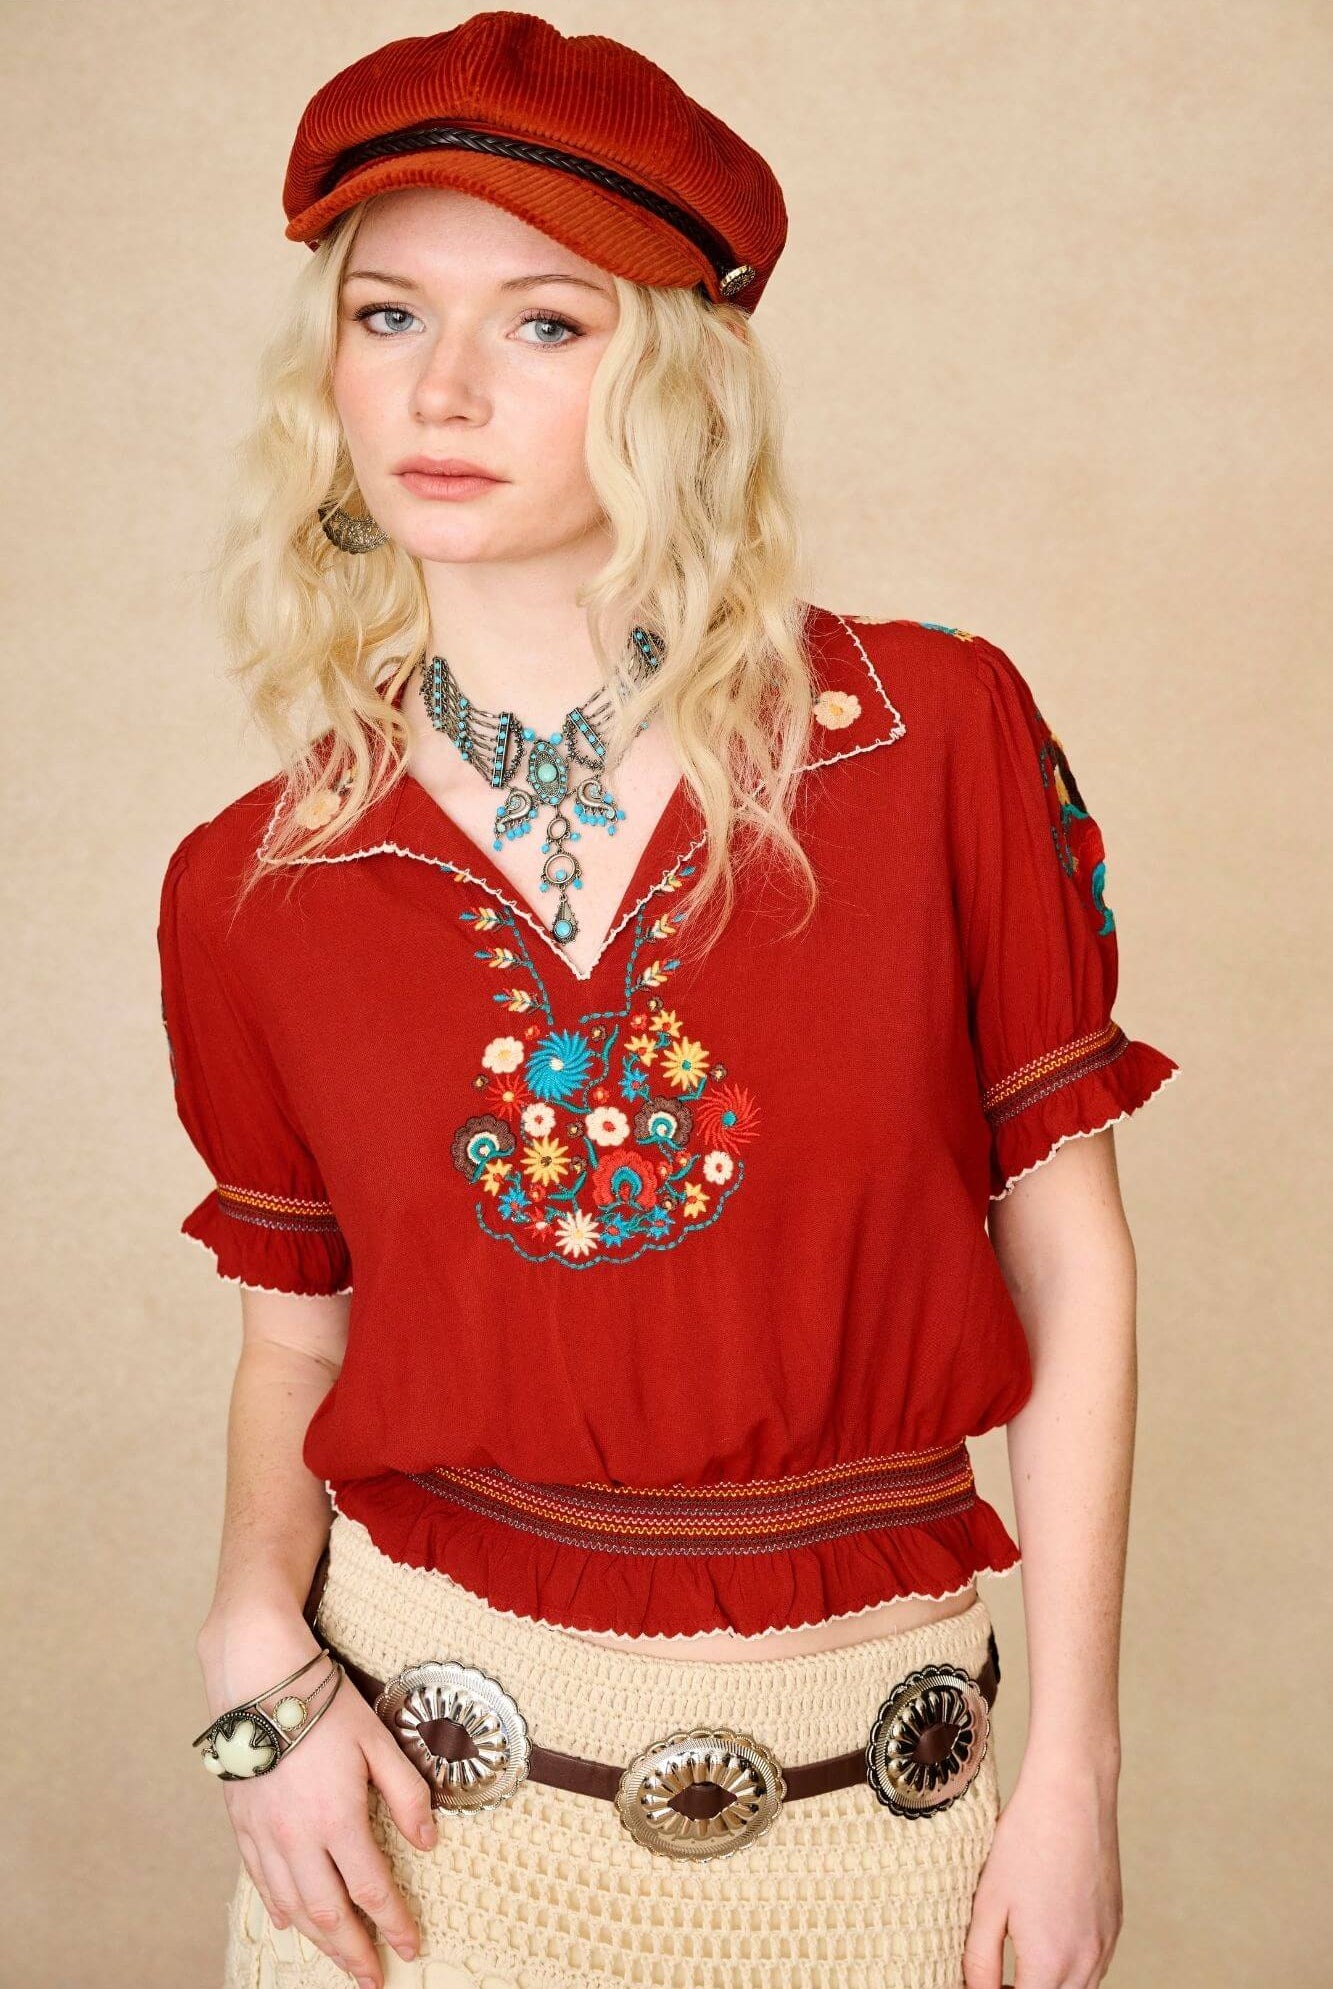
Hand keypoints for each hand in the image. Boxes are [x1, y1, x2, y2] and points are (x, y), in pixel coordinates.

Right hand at [198, 1615, 437, 1988]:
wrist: (258, 1677)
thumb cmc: (323, 1703)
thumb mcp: (378, 1740)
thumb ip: (407, 1793)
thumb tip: (429, 1841)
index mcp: (338, 1819)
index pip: (372, 1889)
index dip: (394, 1924)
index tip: (411, 1947)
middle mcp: (298, 1838)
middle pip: (329, 1913)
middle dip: (353, 1952)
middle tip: (372, 1978)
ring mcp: (265, 1835)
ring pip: (293, 1906)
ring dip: (319, 1940)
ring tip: (340, 1960)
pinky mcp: (242, 1824)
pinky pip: (260, 1880)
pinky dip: (278, 1908)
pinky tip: (290, 1922)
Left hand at [961, 1754, 1123, 1987]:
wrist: (1073, 1794)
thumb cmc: (1026, 1841)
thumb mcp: (988, 1902)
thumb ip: (980, 1960)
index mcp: (1051, 1963)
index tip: (982, 1984)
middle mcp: (1087, 1962)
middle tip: (996, 1978)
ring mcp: (1106, 1945)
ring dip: (1049, 1986)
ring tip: (1017, 1965)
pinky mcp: (1115, 1925)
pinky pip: (1094, 1967)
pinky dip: (1070, 1969)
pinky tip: (1045, 1941)